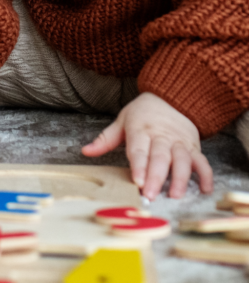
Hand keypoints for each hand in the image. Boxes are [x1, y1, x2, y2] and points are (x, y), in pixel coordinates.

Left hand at [82, 92, 212, 198]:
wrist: (171, 97)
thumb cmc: (143, 113)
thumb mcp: (122, 120)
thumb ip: (105, 139)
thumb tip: (85, 151)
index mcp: (141, 129)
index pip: (139, 148)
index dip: (138, 165)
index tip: (137, 181)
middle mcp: (161, 136)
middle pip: (160, 157)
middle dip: (156, 176)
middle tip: (151, 194)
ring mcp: (179, 142)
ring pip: (182, 160)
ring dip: (180, 178)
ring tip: (175, 194)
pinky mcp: (194, 147)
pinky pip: (202, 161)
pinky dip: (205, 175)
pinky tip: (204, 189)